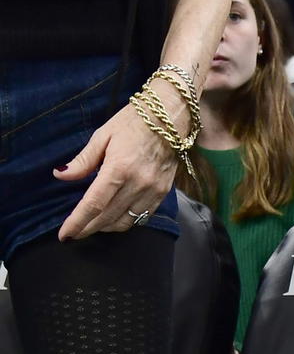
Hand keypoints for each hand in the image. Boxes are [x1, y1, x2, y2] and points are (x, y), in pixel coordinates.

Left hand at [54, 89, 182, 240]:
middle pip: (108, 217)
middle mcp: (138, 184)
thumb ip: (83, 160)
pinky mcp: (163, 192)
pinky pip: (142, 217)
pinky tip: (114, 219)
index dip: (77, 222)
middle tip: (73, 234)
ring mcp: (153, 190)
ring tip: (92, 225)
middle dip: (88, 228)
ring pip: (126, 221)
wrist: (171, 118)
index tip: (64, 235)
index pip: (94, 204)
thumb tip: (61, 175)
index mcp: (118, 168)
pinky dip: (125, 222)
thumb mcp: (103, 136)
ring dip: (106, 227)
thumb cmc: (133, 122)